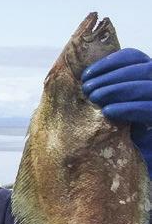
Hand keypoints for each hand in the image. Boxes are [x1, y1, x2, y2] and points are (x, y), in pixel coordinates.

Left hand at [81, 48, 151, 173]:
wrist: (134, 166)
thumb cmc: (116, 137)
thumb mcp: (108, 110)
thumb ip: (100, 94)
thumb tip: (79, 81)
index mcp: (145, 78)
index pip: (133, 57)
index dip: (110, 62)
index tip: (86, 74)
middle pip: (140, 69)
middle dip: (111, 76)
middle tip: (87, 89)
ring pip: (147, 86)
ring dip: (117, 89)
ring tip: (94, 98)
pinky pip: (149, 109)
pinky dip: (129, 108)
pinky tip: (109, 112)